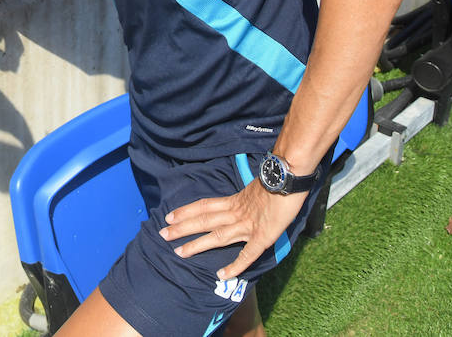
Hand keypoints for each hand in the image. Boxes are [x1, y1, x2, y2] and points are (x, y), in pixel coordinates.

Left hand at [160, 180, 305, 280]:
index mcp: (234, 201)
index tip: (169, 216)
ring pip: (217, 237)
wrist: (289, 176)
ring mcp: (248, 226)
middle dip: (182, 228)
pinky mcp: (262, 237)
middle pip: (204, 220)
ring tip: (179, 253)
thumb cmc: (277, 178)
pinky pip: (246, 255)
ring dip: (197, 245)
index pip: (204, 206)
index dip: (186, 211)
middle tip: (162, 235)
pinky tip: (222, 275)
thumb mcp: (256, 187)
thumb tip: (246, 201)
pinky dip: (235, 266)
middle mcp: (236, 213)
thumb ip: (248, 198)